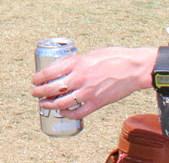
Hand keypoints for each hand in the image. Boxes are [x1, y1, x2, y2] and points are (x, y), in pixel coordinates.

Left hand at [29, 47, 152, 118]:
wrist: (134, 68)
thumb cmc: (114, 57)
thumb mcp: (90, 54)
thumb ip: (77, 62)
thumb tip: (63, 67)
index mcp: (77, 63)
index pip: (49, 72)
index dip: (38, 78)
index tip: (34, 80)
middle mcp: (79, 78)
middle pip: (52, 88)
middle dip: (39, 92)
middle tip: (35, 93)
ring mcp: (87, 92)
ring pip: (61, 102)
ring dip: (50, 105)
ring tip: (44, 104)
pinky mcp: (97, 103)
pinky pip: (78, 112)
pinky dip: (67, 114)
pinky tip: (63, 112)